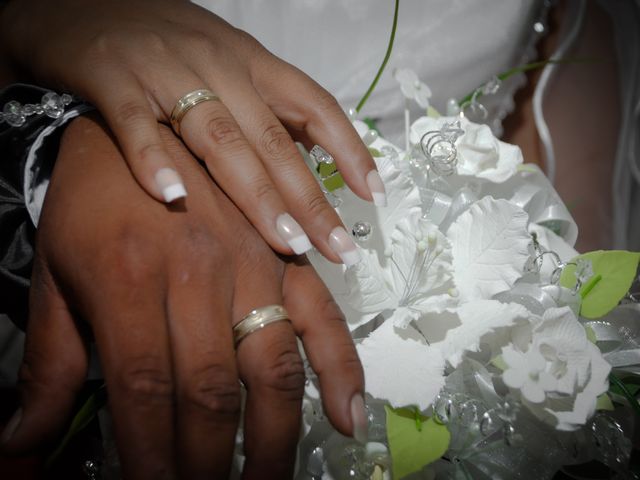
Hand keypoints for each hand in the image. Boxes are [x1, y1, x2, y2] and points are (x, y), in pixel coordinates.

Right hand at [0, 0, 384, 265]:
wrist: (82, 4)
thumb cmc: (166, 43)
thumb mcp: (227, 63)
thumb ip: (264, 108)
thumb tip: (310, 157)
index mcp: (252, 63)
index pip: (314, 105)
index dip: (349, 149)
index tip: (374, 194)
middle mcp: (219, 64)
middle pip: (273, 137)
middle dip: (310, 198)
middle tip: (337, 248)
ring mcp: (166, 70)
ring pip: (220, 137)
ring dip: (256, 194)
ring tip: (286, 242)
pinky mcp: (112, 78)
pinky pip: (137, 123)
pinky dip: (154, 159)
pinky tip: (174, 200)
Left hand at [0, 115, 365, 478]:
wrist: (139, 122)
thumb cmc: (89, 203)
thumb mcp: (54, 277)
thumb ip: (51, 365)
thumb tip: (22, 443)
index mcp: (128, 280)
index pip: (145, 393)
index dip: (153, 459)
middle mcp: (197, 274)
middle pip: (211, 392)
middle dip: (211, 462)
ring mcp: (252, 263)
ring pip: (272, 366)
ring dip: (275, 438)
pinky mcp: (287, 256)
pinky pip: (323, 316)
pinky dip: (340, 368)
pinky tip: (348, 415)